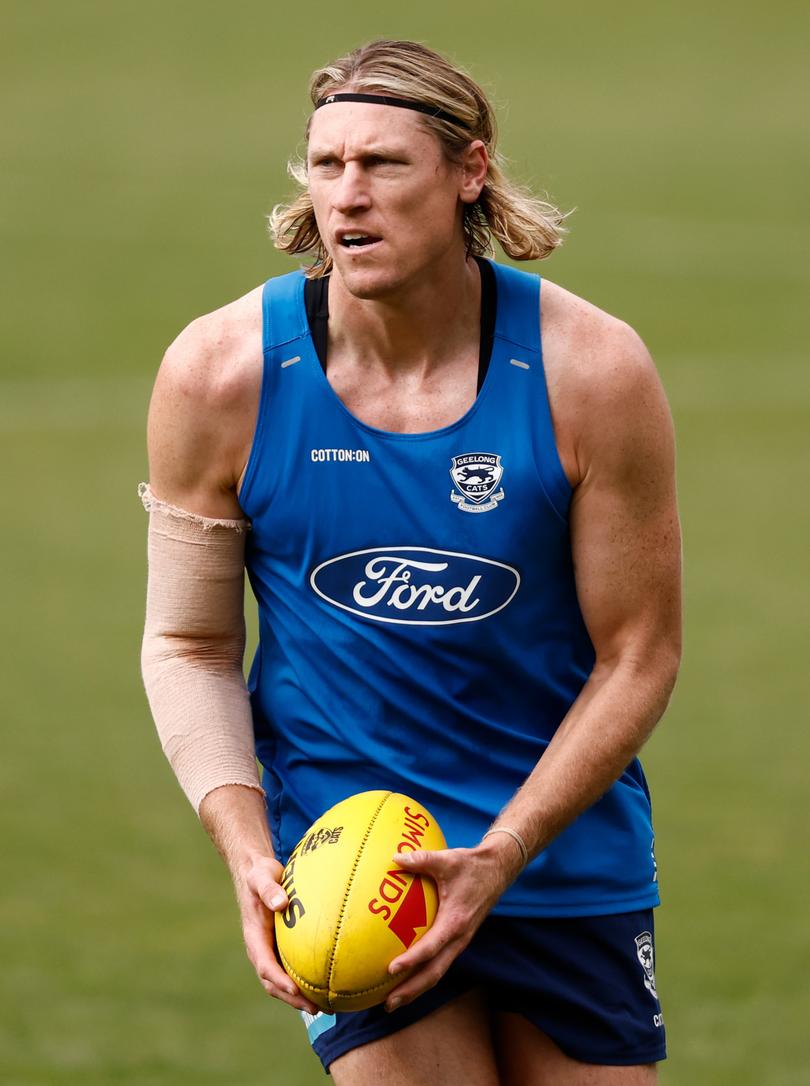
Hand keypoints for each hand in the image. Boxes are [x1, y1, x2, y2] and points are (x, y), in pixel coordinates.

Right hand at [235, 854, 318, 1013]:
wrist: (256, 874)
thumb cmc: (260, 874)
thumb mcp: (261, 876)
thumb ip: (269, 889)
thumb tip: (280, 902)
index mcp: (254, 937)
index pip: (265, 965)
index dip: (279, 980)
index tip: (295, 989)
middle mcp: (261, 949)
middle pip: (273, 983)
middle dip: (292, 998)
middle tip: (316, 1008)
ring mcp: (269, 951)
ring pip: (282, 981)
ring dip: (299, 996)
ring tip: (325, 1006)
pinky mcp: (279, 948)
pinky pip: (291, 969)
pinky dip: (305, 980)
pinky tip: (326, 983)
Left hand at [384, 836, 522, 1011]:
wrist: (498, 870)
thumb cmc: (472, 865)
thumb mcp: (448, 860)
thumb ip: (422, 860)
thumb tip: (394, 859)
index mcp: (456, 922)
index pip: (431, 947)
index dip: (412, 960)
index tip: (392, 969)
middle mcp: (459, 938)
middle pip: (434, 972)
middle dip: (411, 990)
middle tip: (388, 1003)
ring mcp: (460, 942)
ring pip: (437, 972)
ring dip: (416, 988)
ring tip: (393, 1001)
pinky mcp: (458, 939)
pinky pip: (440, 963)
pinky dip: (423, 974)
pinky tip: (406, 977)